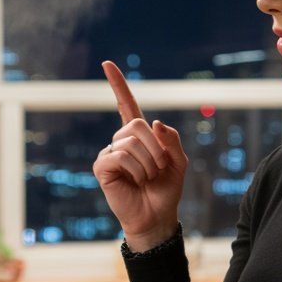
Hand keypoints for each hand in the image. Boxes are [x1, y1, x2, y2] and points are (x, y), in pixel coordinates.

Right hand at [93, 60, 187, 250]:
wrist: (156, 217)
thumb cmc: (166, 191)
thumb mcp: (179, 162)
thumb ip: (172, 140)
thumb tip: (155, 123)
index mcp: (139, 137)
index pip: (126, 105)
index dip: (118, 85)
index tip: (107, 64)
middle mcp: (121, 142)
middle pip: (137, 124)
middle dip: (155, 147)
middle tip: (157, 169)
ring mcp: (110, 154)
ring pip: (130, 142)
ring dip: (147, 163)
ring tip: (146, 178)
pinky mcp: (102, 167)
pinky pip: (120, 156)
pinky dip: (135, 169)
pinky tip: (134, 182)